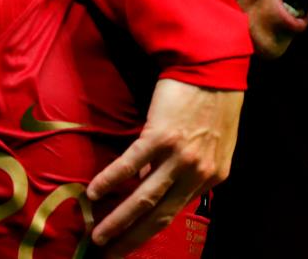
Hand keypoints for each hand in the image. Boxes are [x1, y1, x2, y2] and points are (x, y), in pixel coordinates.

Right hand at [85, 77, 243, 255]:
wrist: (213, 68)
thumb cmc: (213, 104)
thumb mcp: (213, 144)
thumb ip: (190, 170)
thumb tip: (155, 184)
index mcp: (213, 176)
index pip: (176, 213)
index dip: (149, 232)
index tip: (128, 245)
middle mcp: (199, 171)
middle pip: (160, 215)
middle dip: (131, 239)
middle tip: (106, 255)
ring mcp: (181, 155)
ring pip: (145, 198)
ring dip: (118, 221)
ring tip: (97, 236)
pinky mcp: (162, 135)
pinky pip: (131, 165)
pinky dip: (111, 181)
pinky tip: (94, 193)